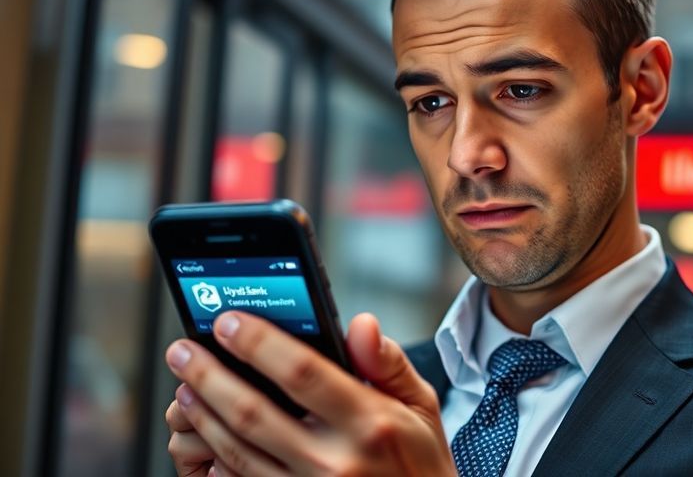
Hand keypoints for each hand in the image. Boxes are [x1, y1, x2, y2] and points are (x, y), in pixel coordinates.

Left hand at [164, 312, 455, 475]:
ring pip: (239, 451)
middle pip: (255, 413)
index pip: (303, 372)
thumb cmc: (418, 461)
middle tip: (182, 352)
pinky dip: (217, 458)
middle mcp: (335, 462)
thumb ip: (388, 362)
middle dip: (210, 376)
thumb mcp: (420, 406)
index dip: (258, 343)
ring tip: (186, 386)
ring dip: (204, 416)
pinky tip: (205, 434)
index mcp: (370, 423)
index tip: (228, 321)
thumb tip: (361, 323)